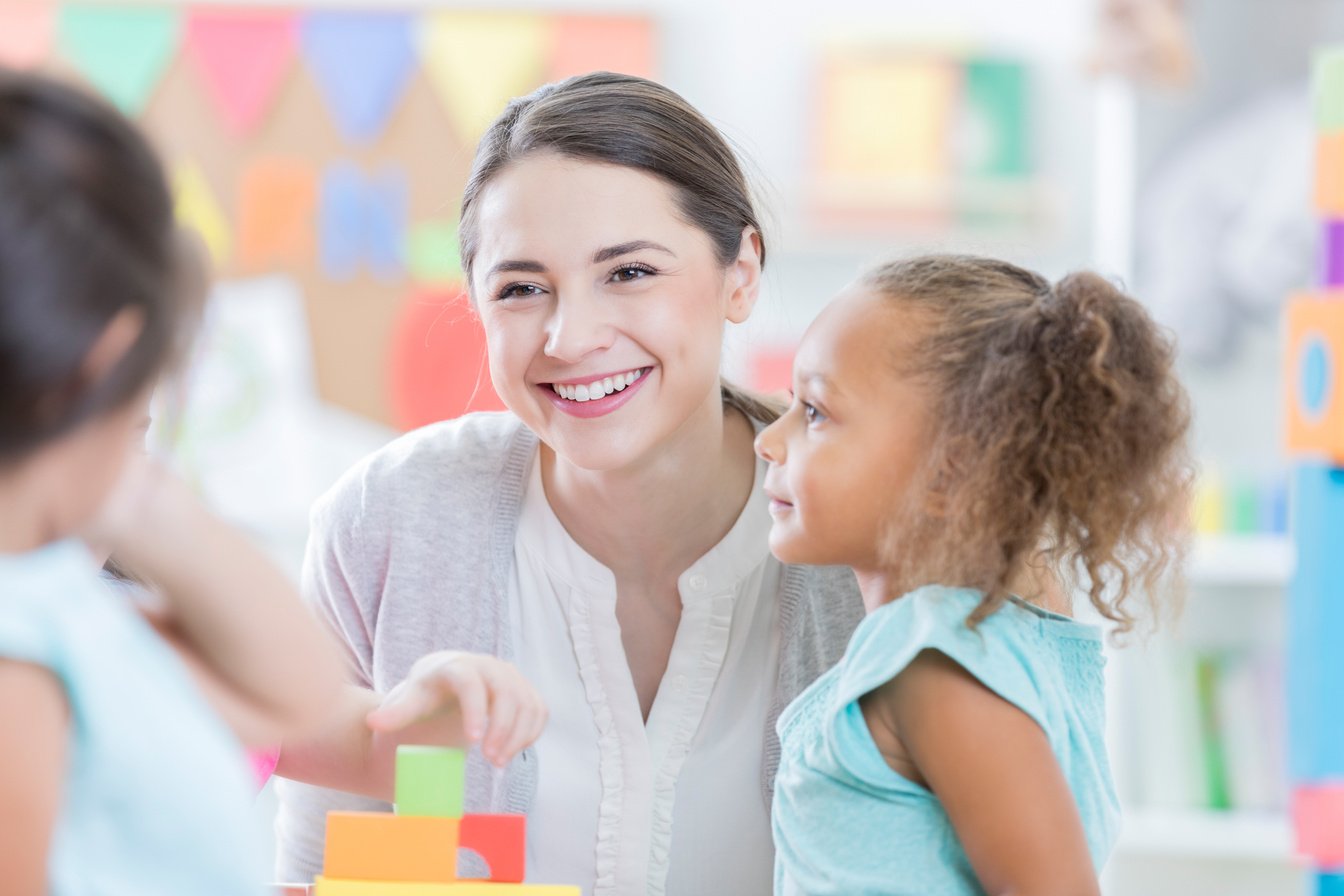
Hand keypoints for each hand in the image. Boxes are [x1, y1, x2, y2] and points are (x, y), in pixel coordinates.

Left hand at [365, 652, 546, 767]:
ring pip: (527, 702)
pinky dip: (531, 732)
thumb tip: (374, 721)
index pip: (471, 682)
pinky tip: (512, 751)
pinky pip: (538, 710)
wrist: (443, 691)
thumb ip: (395, 713)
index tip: (474, 742)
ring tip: (499, 762)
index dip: (476, 711)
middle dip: (503, 728)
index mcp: (455, 665)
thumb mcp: (407, 705)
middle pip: (506, 692)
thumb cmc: (423, 698)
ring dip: (519, 735)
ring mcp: (510, 676)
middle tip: (491, 760)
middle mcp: (487, 665)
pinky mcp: (525, 690)